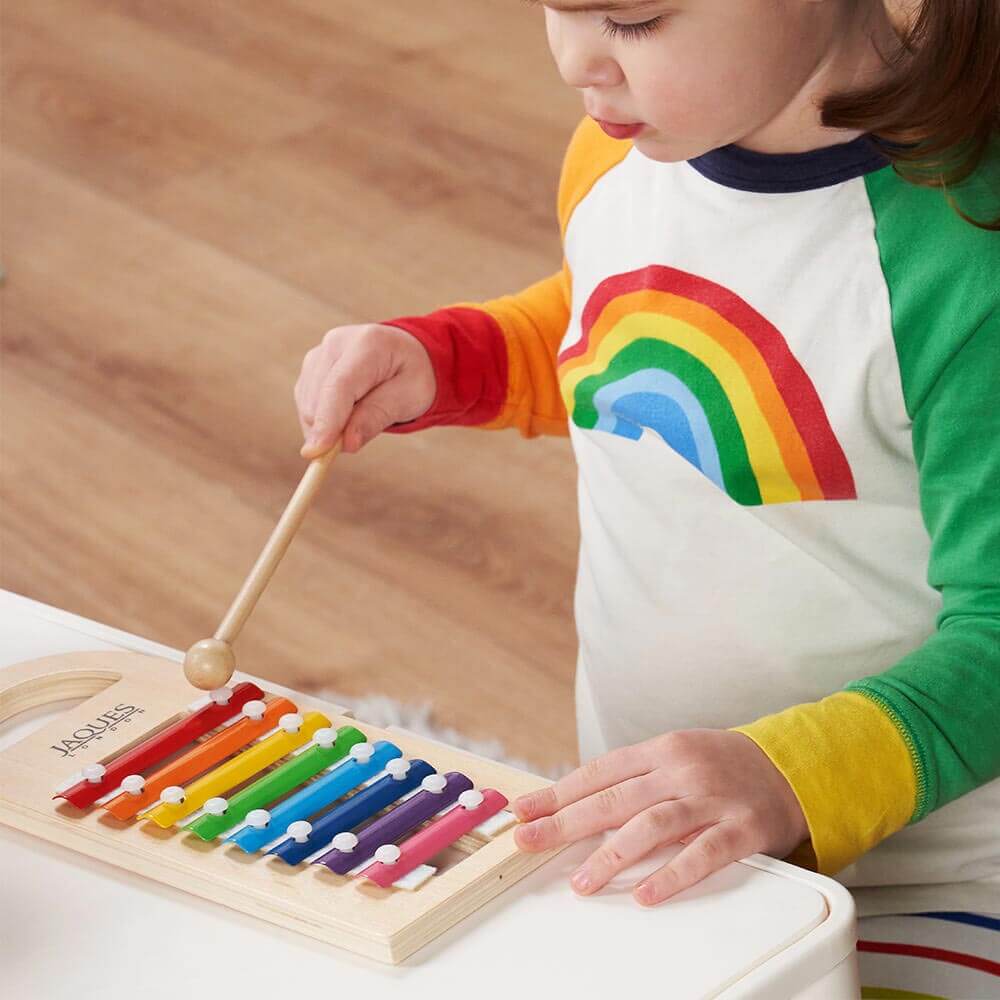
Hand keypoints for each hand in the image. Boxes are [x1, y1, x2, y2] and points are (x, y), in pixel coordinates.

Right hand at [294, 323, 436, 457]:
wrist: (405, 354)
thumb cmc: (412, 376)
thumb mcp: (410, 397)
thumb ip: (377, 416)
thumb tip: (346, 444)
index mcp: (368, 344)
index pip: (339, 386)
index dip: (327, 421)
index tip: (317, 453)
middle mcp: (336, 343)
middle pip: (318, 398)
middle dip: (331, 431)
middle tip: (359, 439)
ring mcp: (318, 354)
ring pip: (307, 405)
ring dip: (327, 427)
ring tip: (363, 416)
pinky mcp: (309, 368)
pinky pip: (306, 405)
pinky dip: (322, 421)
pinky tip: (347, 414)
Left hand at [512, 729, 809, 905]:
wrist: (791, 767)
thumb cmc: (723, 765)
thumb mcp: (676, 756)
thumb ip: (635, 777)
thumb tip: (578, 802)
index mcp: (661, 749)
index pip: (599, 771)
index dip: (558, 792)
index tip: (525, 810)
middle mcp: (681, 769)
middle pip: (614, 798)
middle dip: (566, 821)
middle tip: (531, 841)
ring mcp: (711, 797)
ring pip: (652, 825)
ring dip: (611, 854)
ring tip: (582, 880)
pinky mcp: (742, 828)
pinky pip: (702, 853)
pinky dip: (670, 874)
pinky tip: (644, 892)